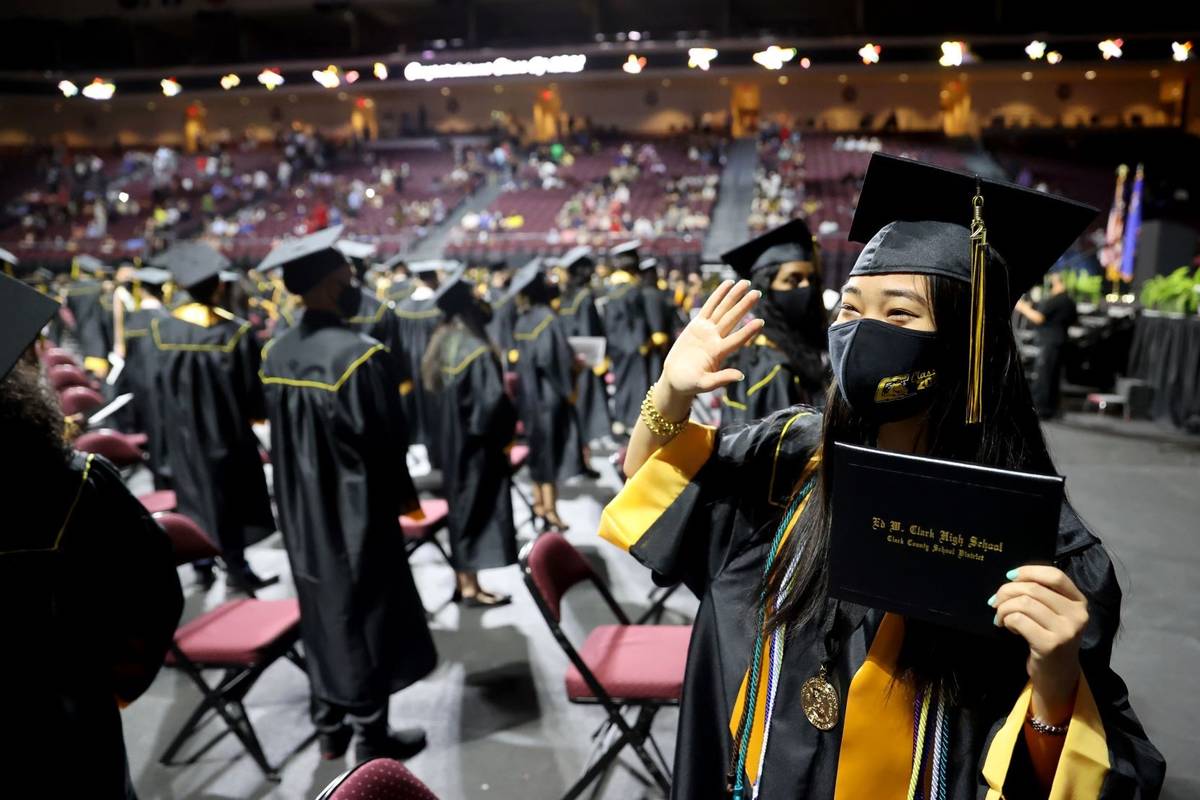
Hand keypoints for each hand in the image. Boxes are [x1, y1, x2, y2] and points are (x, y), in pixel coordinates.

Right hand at [655, 279, 762, 417]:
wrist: (676, 379)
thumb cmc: (689, 384)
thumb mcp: (704, 384)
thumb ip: (721, 379)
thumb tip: (741, 376)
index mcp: (718, 353)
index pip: (736, 340)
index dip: (747, 331)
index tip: (760, 322)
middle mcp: (715, 339)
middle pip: (732, 319)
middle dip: (744, 305)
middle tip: (758, 292)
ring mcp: (707, 331)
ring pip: (722, 310)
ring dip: (734, 296)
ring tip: (746, 283)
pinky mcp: (697, 325)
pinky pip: (709, 307)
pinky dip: (718, 295)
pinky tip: (728, 284)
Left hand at [990, 565, 1088, 722]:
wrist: (1058, 675)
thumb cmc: (1050, 638)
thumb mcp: (1053, 613)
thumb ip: (1041, 594)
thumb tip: (1011, 578)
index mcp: (1079, 602)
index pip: (1055, 575)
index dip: (1029, 571)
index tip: (1010, 576)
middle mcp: (1077, 614)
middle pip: (1033, 589)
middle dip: (1006, 592)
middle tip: (995, 602)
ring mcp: (1066, 630)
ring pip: (1024, 603)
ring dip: (1004, 608)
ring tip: (1001, 617)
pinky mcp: (1050, 644)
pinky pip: (1018, 620)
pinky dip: (1006, 620)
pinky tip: (1007, 627)